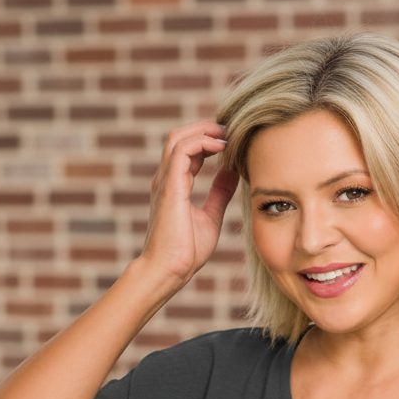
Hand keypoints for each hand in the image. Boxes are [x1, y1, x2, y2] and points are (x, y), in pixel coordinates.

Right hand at [138, 120, 239, 287]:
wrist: (169, 270)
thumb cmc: (186, 252)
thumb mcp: (211, 217)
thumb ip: (220, 193)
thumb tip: (233, 173)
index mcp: (175, 184)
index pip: (189, 149)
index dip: (210, 140)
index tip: (233, 141)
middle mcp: (167, 178)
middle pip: (181, 136)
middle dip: (207, 128)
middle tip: (232, 130)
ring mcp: (165, 181)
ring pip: (179, 137)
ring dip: (205, 131)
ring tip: (228, 135)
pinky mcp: (169, 186)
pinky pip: (182, 151)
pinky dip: (202, 143)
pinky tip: (221, 148)